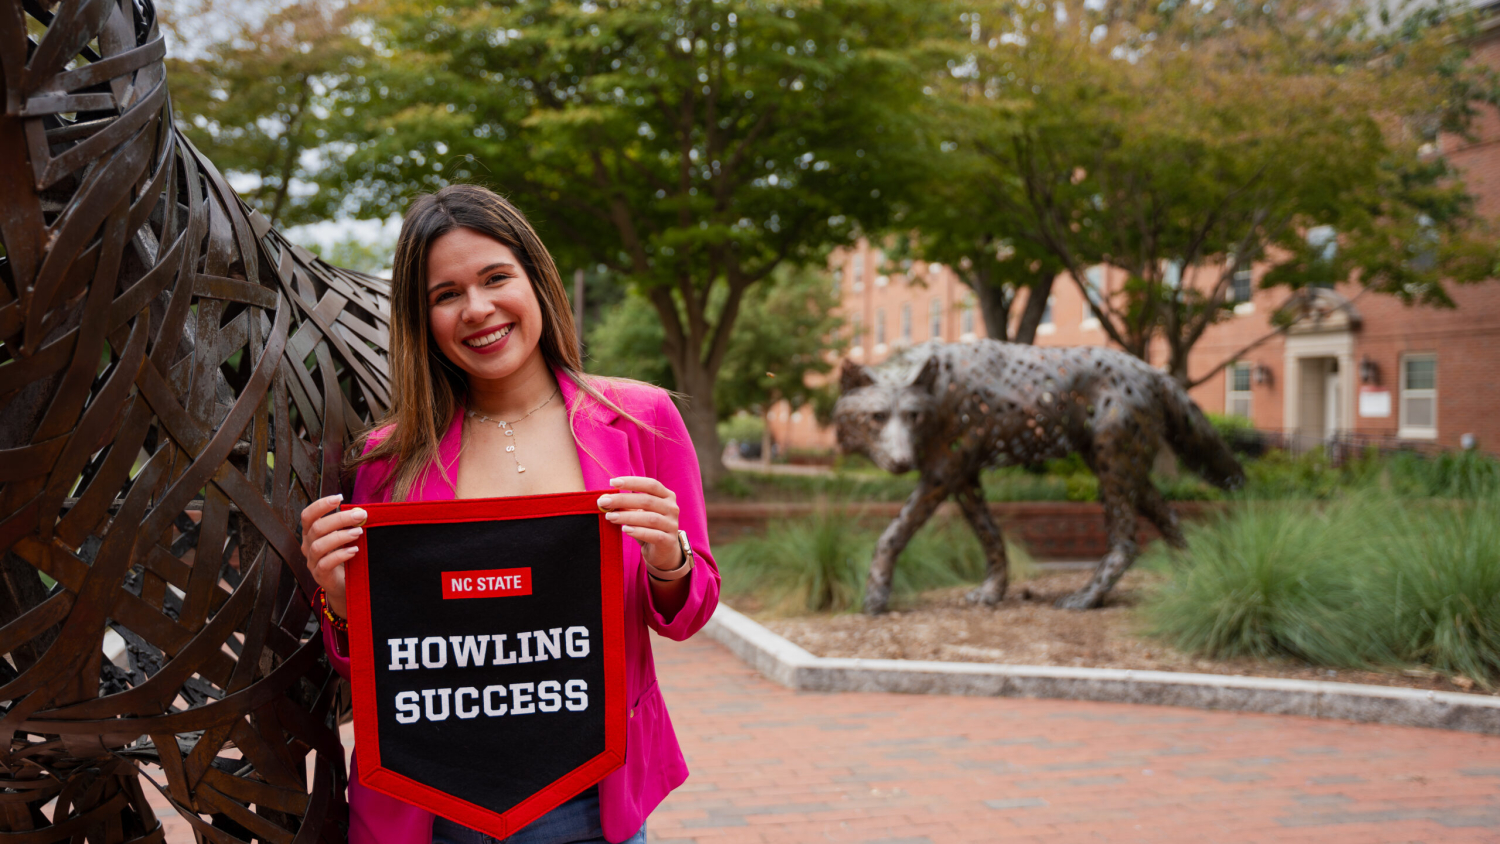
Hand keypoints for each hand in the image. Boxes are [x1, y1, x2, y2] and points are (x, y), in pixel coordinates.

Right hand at [300, 494, 365, 618]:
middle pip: (317, 528)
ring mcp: (312, 561)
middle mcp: (308, 546)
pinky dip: (340, 555)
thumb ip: (350, 525)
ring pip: (319, 545)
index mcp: (311, 533)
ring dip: (340, 536)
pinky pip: (325, 564)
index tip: (339, 497)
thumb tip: (361, 512)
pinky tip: (354, 551)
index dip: (320, 505)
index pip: (308, 515)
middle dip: (339, 518)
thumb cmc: (346, 556)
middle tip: (360, 515)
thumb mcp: (346, 537)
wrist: (346, 585)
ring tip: (358, 532)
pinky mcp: (319, 576)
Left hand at [597, 476, 683, 572]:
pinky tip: (625, 530)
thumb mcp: (639, 513)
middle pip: (647, 500)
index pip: (650, 484)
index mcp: (666, 496)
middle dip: (623, 500)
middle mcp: (672, 508)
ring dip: (627, 517)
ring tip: (610, 517)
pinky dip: (638, 531)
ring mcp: (672, 524)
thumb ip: (628, 505)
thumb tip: (606, 499)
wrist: (663, 551)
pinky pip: (653, 535)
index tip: (612, 482)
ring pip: (650, 518)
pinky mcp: (669, 540)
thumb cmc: (648, 527)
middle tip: (604, 501)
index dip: (632, 482)